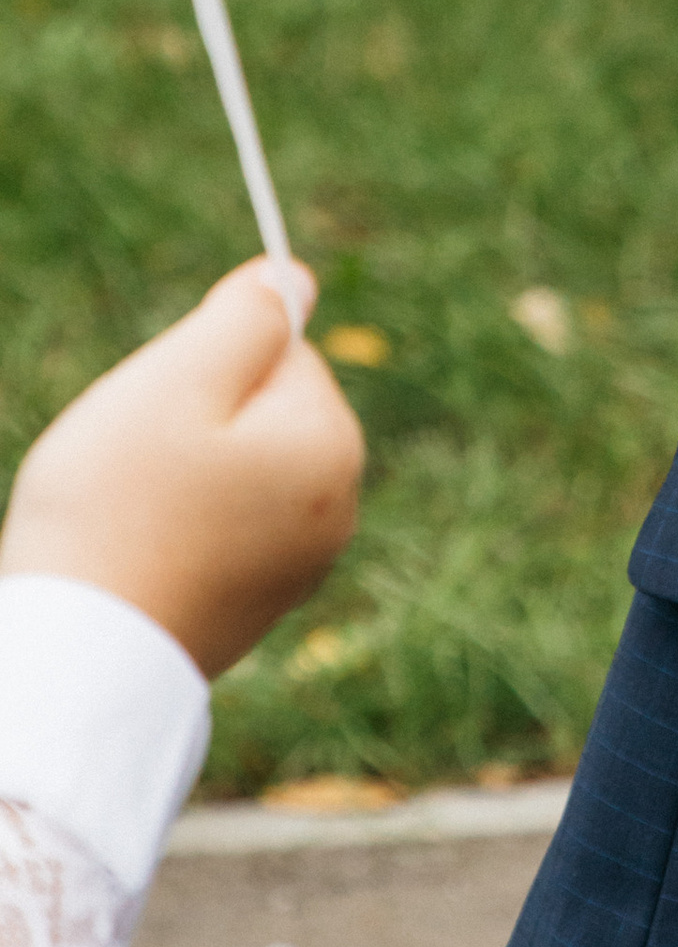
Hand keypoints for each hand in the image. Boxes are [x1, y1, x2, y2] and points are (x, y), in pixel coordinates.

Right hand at [0, 259, 365, 680]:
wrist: (71, 668)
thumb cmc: (118, 511)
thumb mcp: (180, 379)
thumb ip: (247, 317)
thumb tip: (297, 278)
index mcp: (333, 445)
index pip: (278, 350)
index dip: (205, 368)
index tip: (162, 420)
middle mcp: (337, 510)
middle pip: (257, 411)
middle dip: (193, 422)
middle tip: (136, 471)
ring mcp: (297, 568)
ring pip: (229, 470)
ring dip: (177, 478)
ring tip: (129, 521)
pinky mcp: (251, 610)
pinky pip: (212, 530)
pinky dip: (171, 531)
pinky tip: (134, 562)